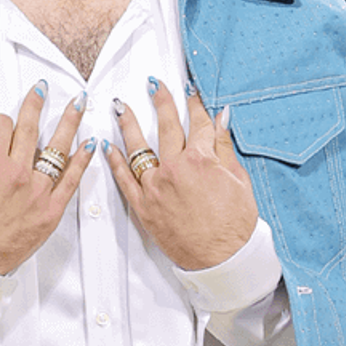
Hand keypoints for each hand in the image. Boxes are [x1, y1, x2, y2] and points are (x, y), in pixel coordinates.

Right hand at [0, 83, 93, 275]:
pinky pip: (72, 180)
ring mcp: (36, 191)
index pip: (1, 125)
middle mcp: (16, 173)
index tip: (1, 121)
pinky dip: (83, 160)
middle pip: (30, 128)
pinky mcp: (50, 210)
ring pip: (57, 148)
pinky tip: (90, 144)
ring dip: (69, 122)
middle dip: (37, 104)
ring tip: (78, 104)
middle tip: (44, 90)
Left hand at [105, 81, 256, 269]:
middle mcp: (175, 169)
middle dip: (161, 102)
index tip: (189, 92)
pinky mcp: (144, 206)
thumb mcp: (238, 180)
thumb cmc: (234, 226)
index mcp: (201, 160)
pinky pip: (124, 179)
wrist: (222, 260)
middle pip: (166, 127)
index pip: (197, 124)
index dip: (194, 105)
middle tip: (154, 85)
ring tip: (119, 107)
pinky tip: (107, 146)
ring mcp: (156, 187)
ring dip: (128, 124)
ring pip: (138, 148)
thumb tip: (221, 119)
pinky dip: (114, 161)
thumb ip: (224, 147)